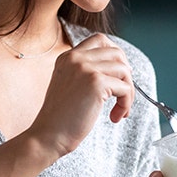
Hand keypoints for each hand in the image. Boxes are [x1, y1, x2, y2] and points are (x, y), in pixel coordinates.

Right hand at [26, 33, 134, 156]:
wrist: (48, 136)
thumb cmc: (60, 118)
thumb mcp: (69, 86)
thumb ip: (87, 73)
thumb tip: (123, 69)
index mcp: (67, 57)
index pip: (100, 40)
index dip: (115, 55)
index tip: (118, 76)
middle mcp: (75, 58)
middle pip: (116, 53)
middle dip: (126, 75)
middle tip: (123, 95)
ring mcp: (85, 68)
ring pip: (124, 70)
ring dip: (128, 92)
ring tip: (119, 110)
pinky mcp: (96, 83)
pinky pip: (126, 88)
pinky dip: (126, 104)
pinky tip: (115, 117)